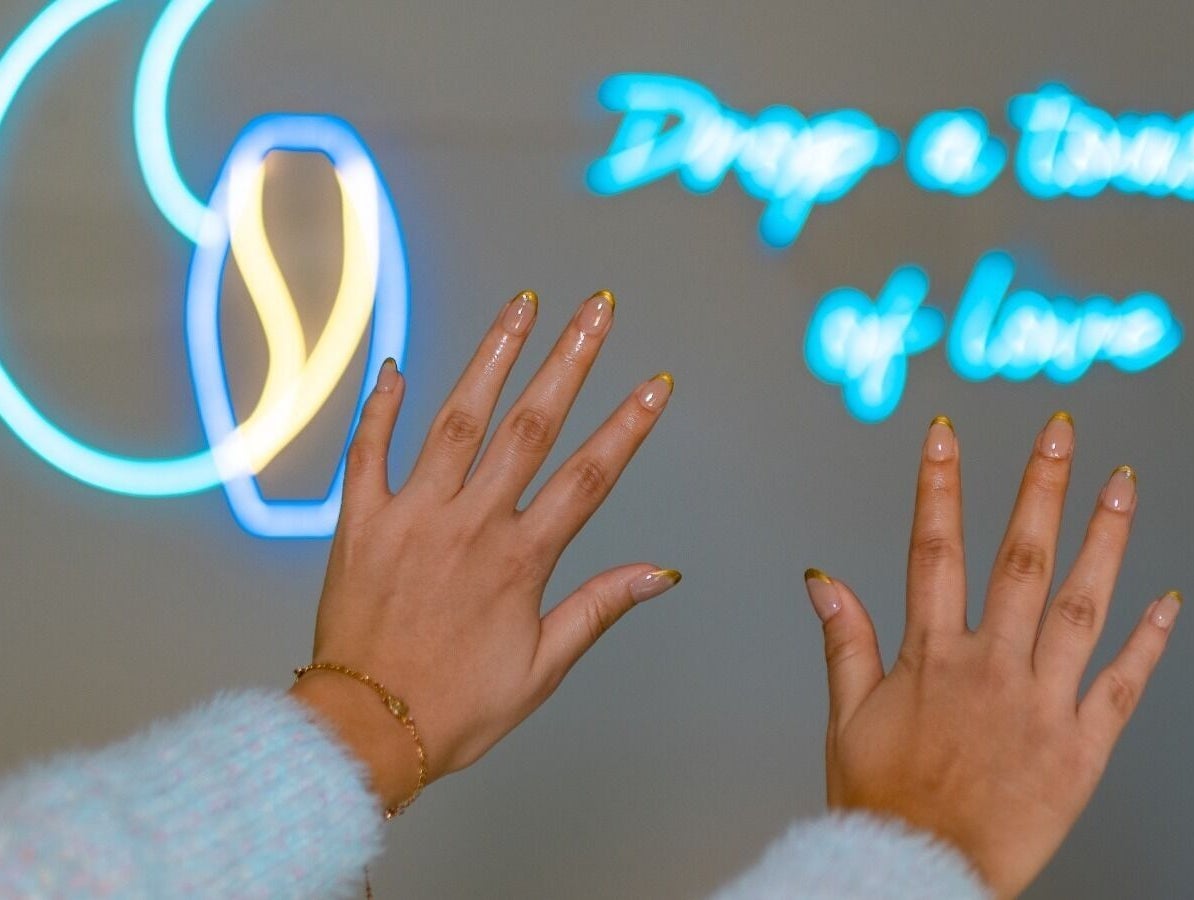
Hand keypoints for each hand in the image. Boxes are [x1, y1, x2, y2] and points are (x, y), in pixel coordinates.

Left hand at [290, 290, 679, 810]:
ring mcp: (413, 515)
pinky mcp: (361, 522)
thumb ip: (598, 607)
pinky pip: (369, 452)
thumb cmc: (457, 708)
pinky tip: (396, 366)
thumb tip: (660, 572)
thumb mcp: (542, 668)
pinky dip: (381, 408)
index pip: (588, 477)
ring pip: (457, 420)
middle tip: (595, 309)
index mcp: (520, 560)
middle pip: (529, 427)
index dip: (626, 427)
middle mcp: (471, 523)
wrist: (365, 731)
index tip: (655, 384)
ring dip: (492, 359)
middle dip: (568, 361)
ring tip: (519, 307)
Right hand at [806, 413, 1179, 897]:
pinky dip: (1148, 642)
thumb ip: (844, 641)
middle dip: (1040, 488)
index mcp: (932, 658)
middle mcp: (991, 669)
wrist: (922, 875)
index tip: (946, 436)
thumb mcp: (846, 719)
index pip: (934, 549)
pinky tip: (1168, 601)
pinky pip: (1122, 685)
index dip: (939, 486)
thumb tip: (823, 580)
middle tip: (1060, 434)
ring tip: (1121, 486)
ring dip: (1105, 540)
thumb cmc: (883, 803)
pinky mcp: (1081, 747)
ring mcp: (1042, 704)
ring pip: (1080, 606)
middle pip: (1021, 560)